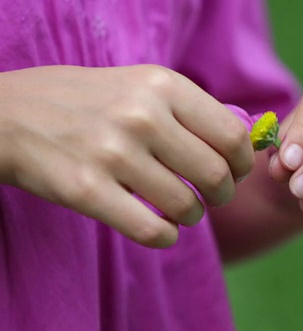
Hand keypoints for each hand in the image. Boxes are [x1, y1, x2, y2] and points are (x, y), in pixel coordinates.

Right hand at [0, 65, 253, 246]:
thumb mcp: (141, 85)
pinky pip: (152, 231)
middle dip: (221, 194)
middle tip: (212, 197)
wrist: (8, 115)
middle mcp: (141, 116)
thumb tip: (243, 144)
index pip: (232, 136)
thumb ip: (190, 111)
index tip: (236, 172)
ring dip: (191, 216)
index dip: (243, 163)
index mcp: (163, 85)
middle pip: (215, 175)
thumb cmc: (87, 102)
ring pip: (186, 207)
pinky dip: (166, 237)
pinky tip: (161, 229)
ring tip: (180, 209)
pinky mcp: (86, 190)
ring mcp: (112, 153)